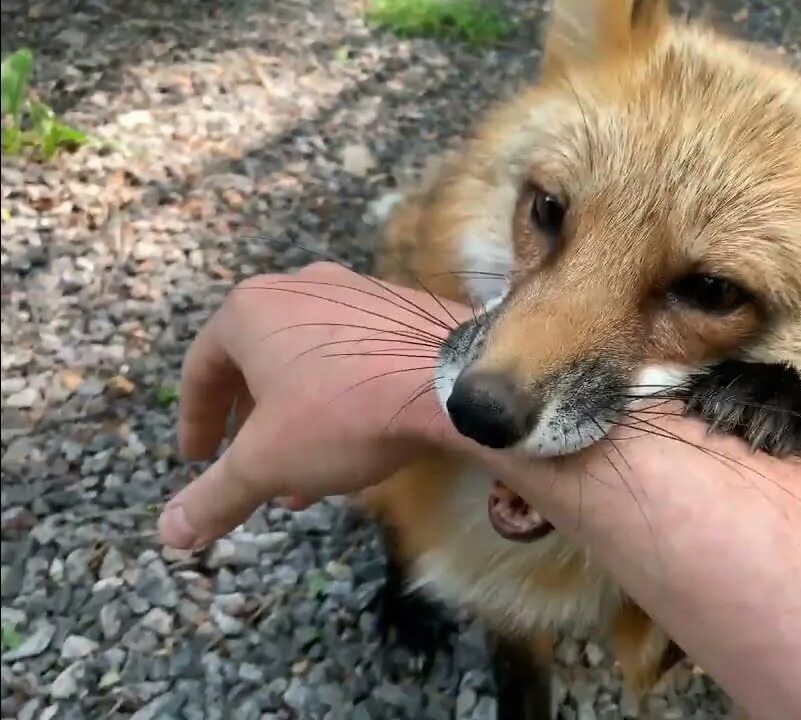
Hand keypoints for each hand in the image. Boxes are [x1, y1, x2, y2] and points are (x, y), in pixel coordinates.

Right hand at [159, 261, 471, 548]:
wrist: (457, 379)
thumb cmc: (347, 412)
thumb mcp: (268, 464)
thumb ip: (216, 496)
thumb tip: (171, 532)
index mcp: (251, 310)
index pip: (203, 369)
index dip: (197, 421)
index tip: (199, 458)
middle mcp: (301, 287)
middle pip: (259, 364)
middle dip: (254, 426)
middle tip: (252, 468)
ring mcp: (357, 292)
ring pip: (312, 365)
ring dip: (301, 421)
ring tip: (306, 478)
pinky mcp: (404, 309)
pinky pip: (359, 359)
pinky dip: (345, 402)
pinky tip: (360, 447)